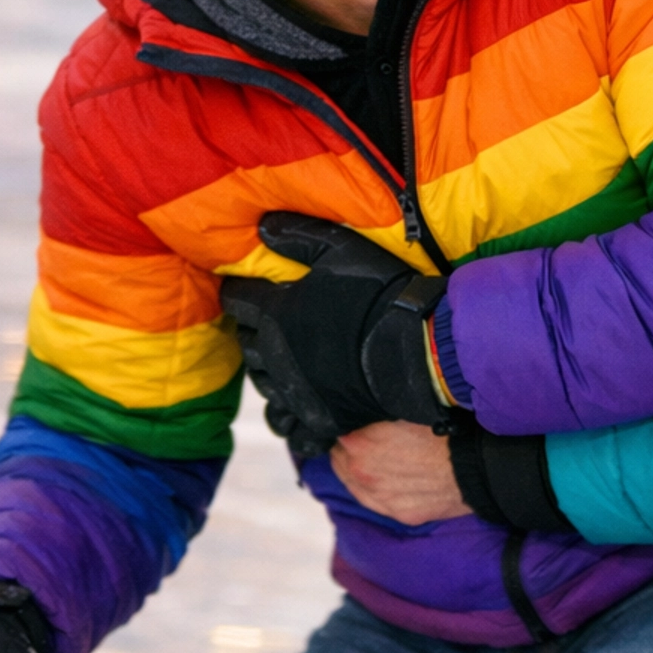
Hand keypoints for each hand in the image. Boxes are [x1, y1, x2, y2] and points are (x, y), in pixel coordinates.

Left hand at [220, 215, 450, 456]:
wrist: (416, 352)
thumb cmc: (380, 294)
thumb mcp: (342, 249)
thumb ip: (298, 235)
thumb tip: (262, 226)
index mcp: (274, 313)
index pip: (237, 299)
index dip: (239, 291)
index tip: (245, 286)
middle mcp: (275, 355)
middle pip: (247, 342)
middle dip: (253, 329)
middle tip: (270, 320)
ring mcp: (295, 391)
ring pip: (263, 383)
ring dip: (268, 369)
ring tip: (285, 359)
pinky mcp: (318, 418)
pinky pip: (287, 426)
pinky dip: (286, 416)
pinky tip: (296, 406)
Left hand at [333, 422, 469, 524]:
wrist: (472, 465)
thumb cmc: (443, 431)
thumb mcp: (404, 411)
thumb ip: (376, 415)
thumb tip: (364, 408)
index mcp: (359, 444)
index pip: (337, 433)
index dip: (346, 426)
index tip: (354, 424)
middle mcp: (361, 474)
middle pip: (339, 459)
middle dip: (346, 449)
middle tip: (359, 441)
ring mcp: (378, 497)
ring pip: (351, 483)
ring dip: (355, 471)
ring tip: (369, 461)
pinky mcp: (397, 513)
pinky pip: (372, 501)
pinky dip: (372, 489)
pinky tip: (381, 480)